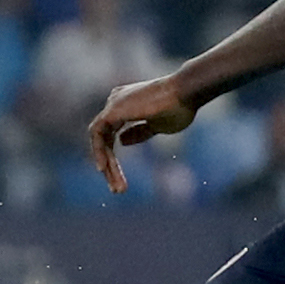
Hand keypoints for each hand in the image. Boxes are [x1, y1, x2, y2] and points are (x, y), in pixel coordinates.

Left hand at [86, 75, 195, 191]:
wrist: (186, 93)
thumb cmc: (179, 108)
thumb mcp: (158, 126)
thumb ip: (139, 132)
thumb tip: (122, 141)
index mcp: (125, 104)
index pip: (112, 134)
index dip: (113, 157)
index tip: (120, 180)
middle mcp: (116, 102)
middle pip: (105, 139)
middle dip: (111, 166)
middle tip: (118, 190)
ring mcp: (113, 104)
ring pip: (101, 139)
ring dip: (107, 165)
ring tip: (117, 188)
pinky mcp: (112, 109)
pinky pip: (97, 134)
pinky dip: (99, 151)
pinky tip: (103, 169)